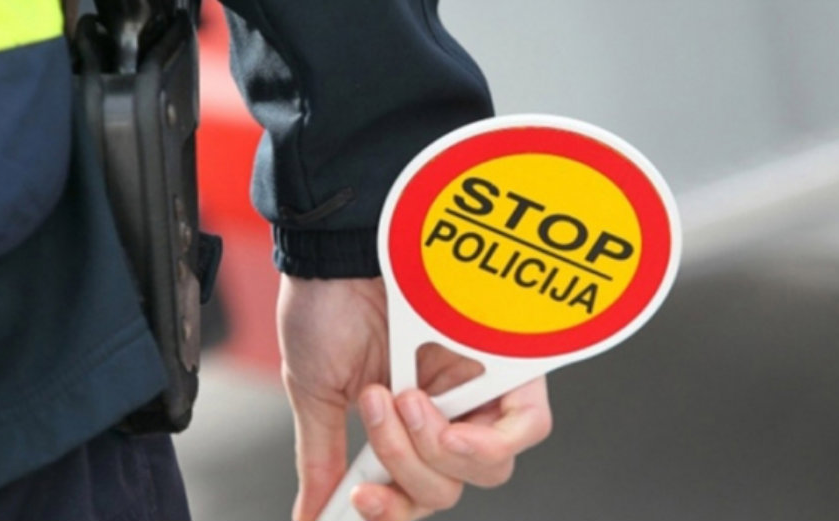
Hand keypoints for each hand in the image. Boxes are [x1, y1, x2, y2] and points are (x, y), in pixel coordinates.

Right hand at [277, 276, 552, 520]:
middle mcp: (446, 409)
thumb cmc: (326, 304)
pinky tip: (446, 422)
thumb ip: (323, 458)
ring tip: (403, 399)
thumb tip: (311, 516)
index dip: (393, 508)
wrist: (341, 250)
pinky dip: (484, 441)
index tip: (358, 499)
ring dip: (435, 450)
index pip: (416, 490)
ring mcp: (478, 389)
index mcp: (404, 421)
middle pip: (452, 486)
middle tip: (378, 410)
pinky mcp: (510, 365)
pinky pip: (527, 427)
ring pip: (490, 469)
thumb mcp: (316, 393)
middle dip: (407, 468)